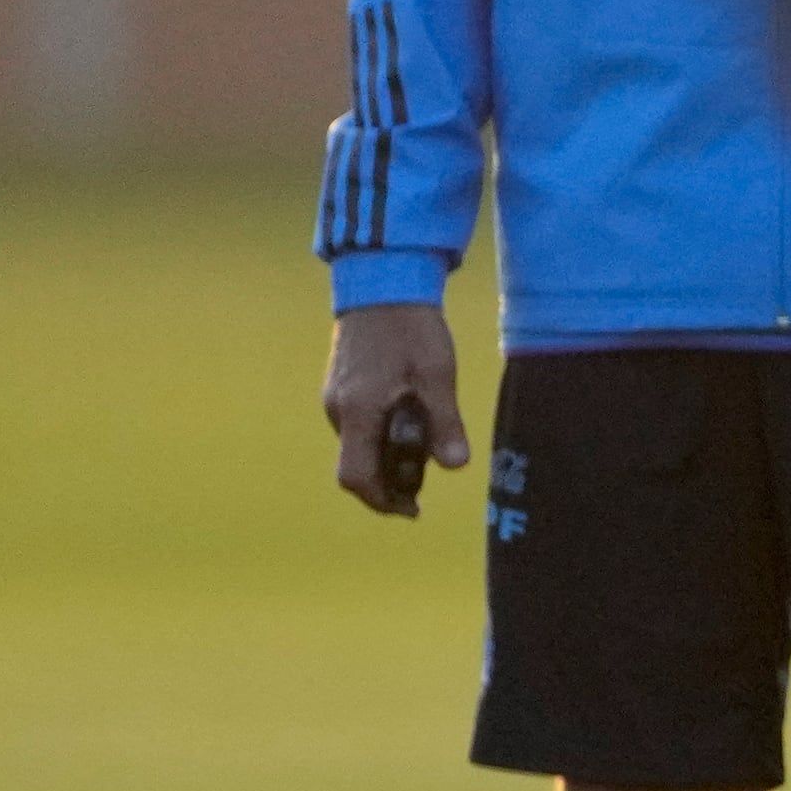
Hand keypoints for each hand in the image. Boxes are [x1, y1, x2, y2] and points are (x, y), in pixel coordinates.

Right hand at [325, 303, 472, 518]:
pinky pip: (357, 425)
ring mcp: (335, 397)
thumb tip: (455, 466)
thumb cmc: (412, 326)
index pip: (356, 478)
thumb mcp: (437, 374)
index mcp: (358, 412)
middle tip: (423, 485)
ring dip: (385, 458)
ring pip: (356, 445)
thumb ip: (444, 422)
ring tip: (423, 450)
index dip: (382, 501)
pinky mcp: (340, 385)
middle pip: (355, 466)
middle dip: (388, 483)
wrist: (382, 282)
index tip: (412, 508)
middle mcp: (338, 409)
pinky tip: (408, 422)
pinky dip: (379, 436)